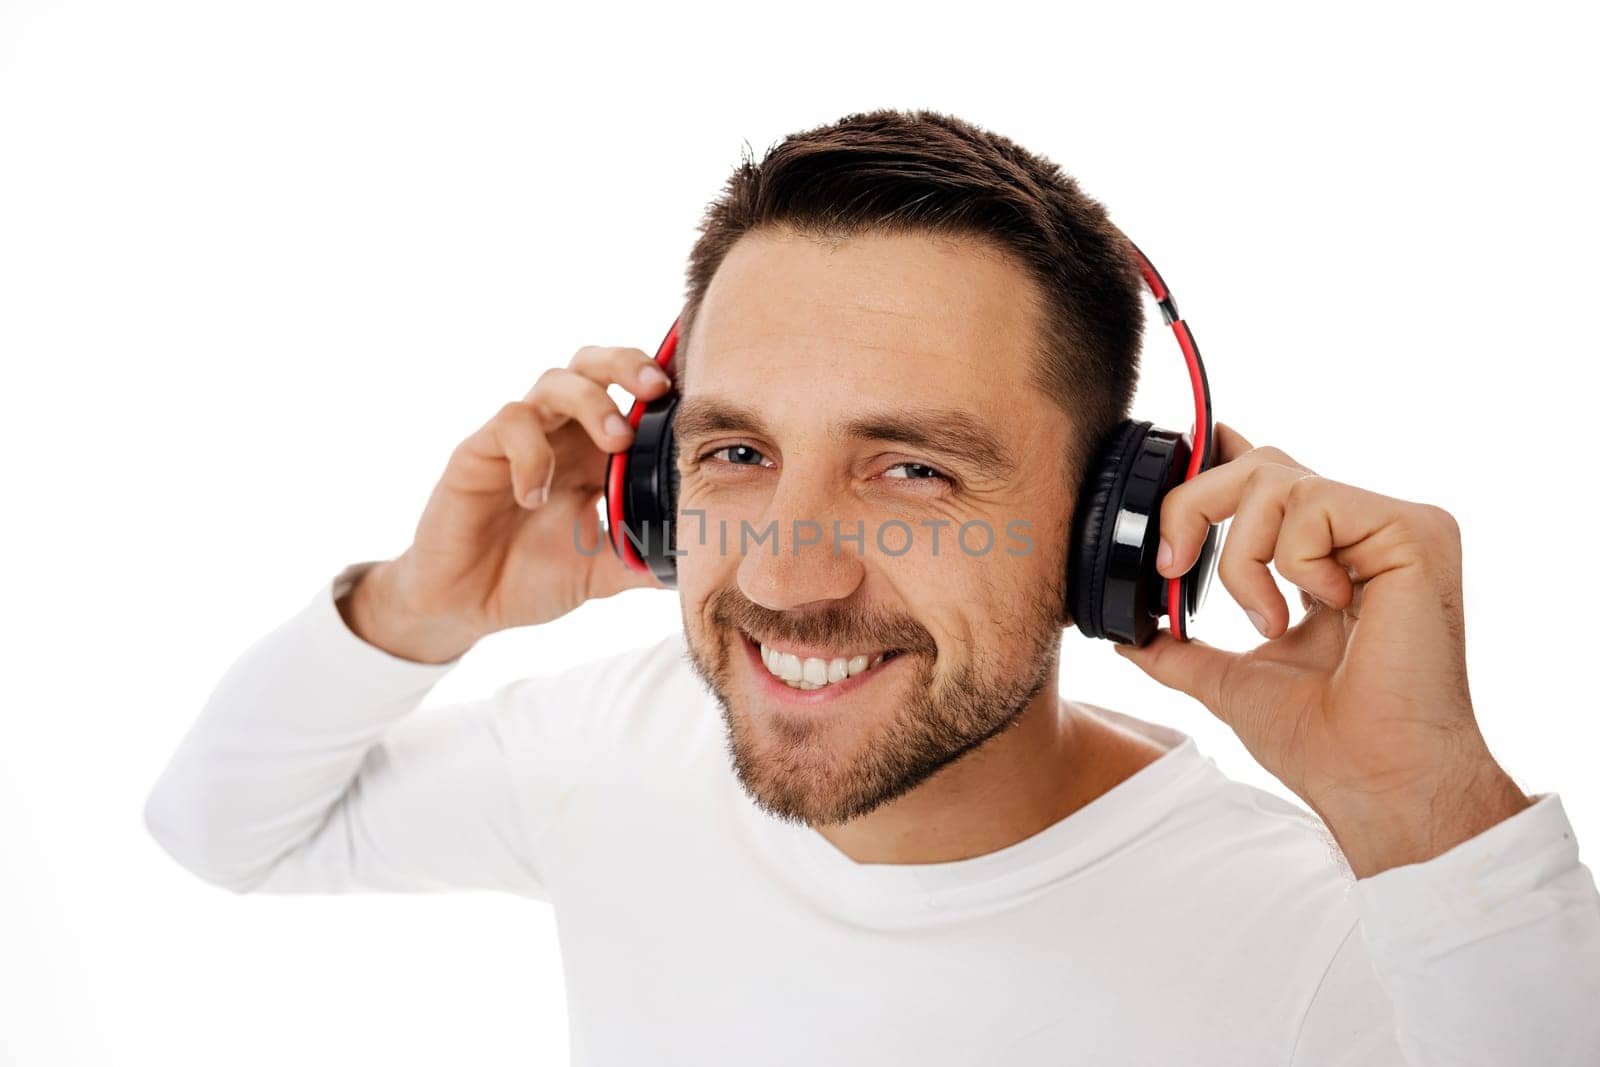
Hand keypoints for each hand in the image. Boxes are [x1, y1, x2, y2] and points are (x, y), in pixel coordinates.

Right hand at [343, 346, 672, 662]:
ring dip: (591, 402)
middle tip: (657, 388)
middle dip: (628, 365)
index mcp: (593, 454)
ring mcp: (518, 440)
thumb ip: (644, 561)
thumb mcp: (600, 573)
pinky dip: (532, 455)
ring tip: (616, 441)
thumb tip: (700, 564)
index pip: (628, 399)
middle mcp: (559, 435)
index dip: (660, 388)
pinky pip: (509, 426)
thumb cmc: (529, 578)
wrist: (464, 605)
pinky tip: (536, 497)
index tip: (698, 398)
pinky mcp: (478, 453)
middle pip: (592, 366)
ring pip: (554, 382)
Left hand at [1113, 421, 1531, 876]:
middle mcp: (1365, 531)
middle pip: (1258, 463)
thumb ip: (1180, 647)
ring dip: (1244, 559)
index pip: (1263, 475)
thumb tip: (1126, 637)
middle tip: (1173, 568)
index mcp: (1329, 556)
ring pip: (1277, 478)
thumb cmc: (1324, 743)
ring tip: (1269, 621)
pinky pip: (1316, 504)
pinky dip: (1291, 562)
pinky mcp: (1416, 531)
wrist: (1375, 781)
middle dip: (1193, 506)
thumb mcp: (1229, 680)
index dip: (1208, 467)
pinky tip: (1326, 611)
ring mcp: (1395, 527)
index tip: (1165, 527)